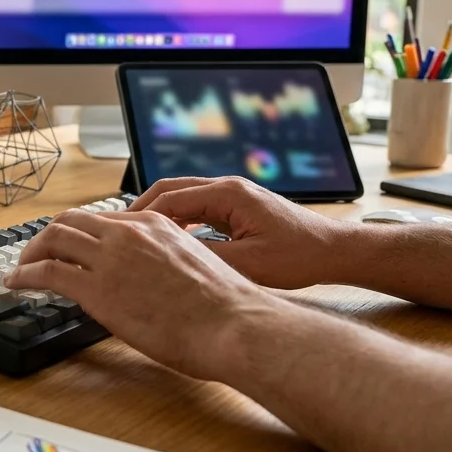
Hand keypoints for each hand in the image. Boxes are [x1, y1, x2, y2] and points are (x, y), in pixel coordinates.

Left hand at [5, 210, 274, 380]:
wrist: (233, 324)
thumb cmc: (226, 309)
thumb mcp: (194, 266)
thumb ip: (165, 263)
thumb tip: (151, 280)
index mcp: (156, 224)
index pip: (103, 219)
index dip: (79, 233)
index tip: (69, 247)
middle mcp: (129, 232)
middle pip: (71, 221)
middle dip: (47, 237)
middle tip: (35, 254)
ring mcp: (111, 257)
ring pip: (54, 239)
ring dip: (31, 254)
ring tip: (21, 269)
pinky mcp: (97, 287)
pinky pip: (47, 272)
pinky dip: (25, 274)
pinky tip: (16, 284)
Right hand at [128, 176, 353, 289]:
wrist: (335, 251)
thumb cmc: (299, 256)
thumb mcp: (248, 264)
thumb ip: (205, 257)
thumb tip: (167, 258)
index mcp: (228, 193)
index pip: (169, 197)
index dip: (139, 216)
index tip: (116, 232)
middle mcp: (228, 187)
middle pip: (171, 189)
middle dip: (142, 210)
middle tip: (117, 232)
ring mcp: (233, 195)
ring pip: (183, 197)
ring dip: (160, 215)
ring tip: (136, 238)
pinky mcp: (238, 207)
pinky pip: (198, 208)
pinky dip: (178, 221)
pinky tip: (168, 241)